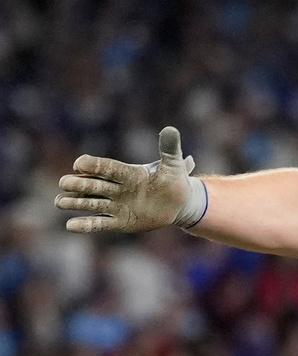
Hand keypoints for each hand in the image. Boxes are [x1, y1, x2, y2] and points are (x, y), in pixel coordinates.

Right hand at [55, 126, 207, 232]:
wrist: (179, 203)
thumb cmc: (174, 180)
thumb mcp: (174, 166)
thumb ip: (170, 150)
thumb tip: (171, 130)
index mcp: (128, 173)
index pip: (108, 167)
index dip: (94, 165)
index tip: (79, 164)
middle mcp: (118, 188)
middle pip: (94, 184)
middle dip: (79, 184)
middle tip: (64, 183)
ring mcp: (117, 206)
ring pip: (92, 203)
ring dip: (76, 202)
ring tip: (59, 202)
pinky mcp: (120, 222)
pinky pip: (100, 224)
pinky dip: (86, 225)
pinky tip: (70, 226)